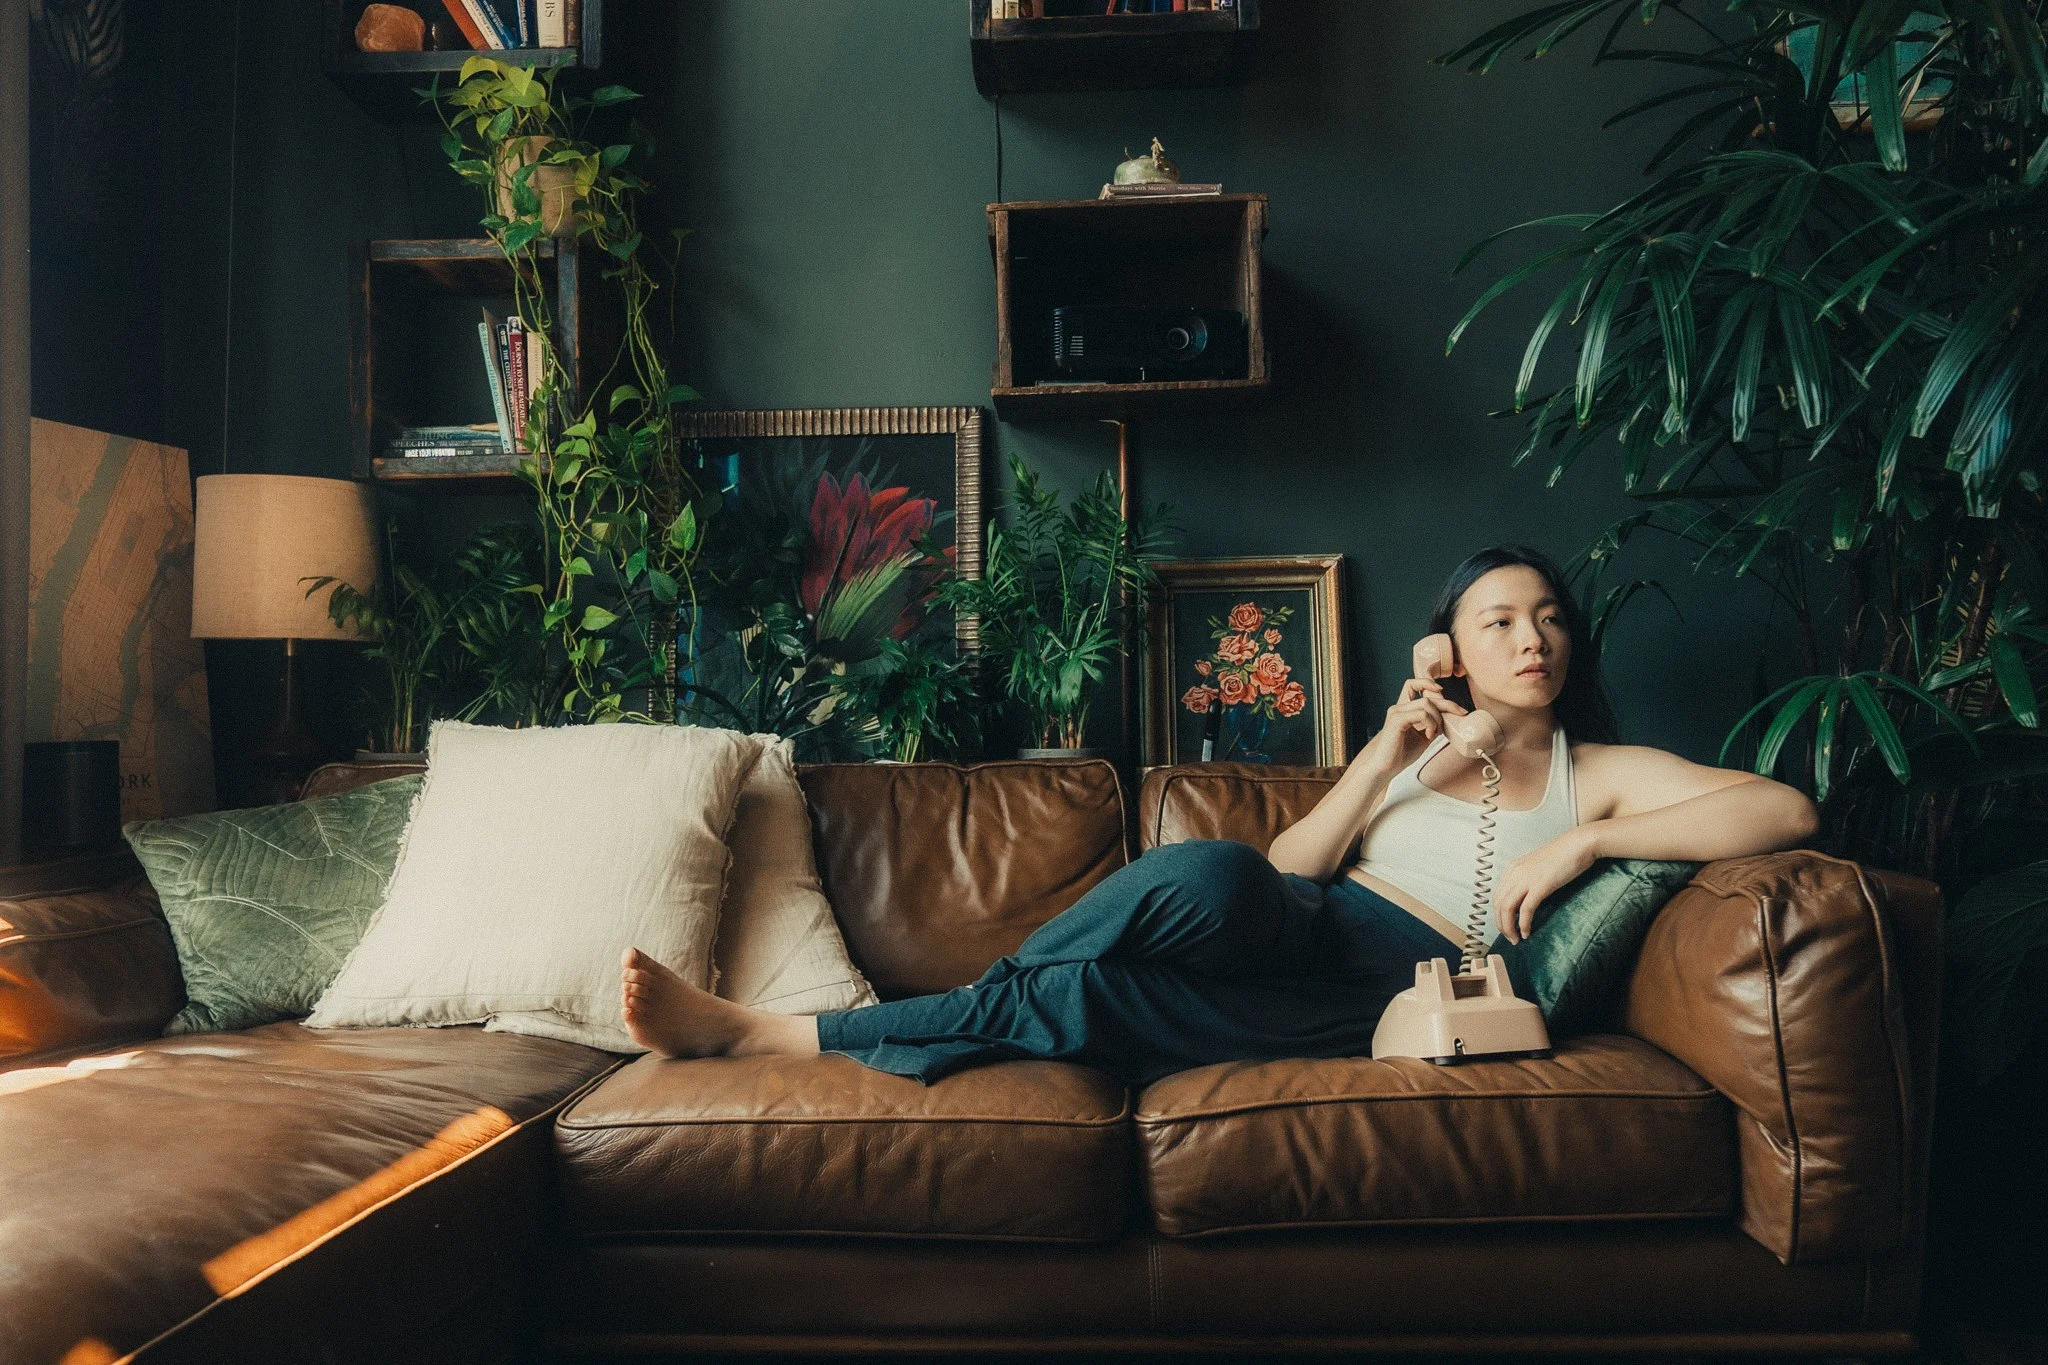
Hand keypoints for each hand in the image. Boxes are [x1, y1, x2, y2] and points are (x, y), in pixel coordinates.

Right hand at [1359, 674, 1468, 776]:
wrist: (1385, 768)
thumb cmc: (1401, 754)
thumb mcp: (1423, 737)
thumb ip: (1433, 725)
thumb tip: (1450, 720)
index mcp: (1402, 709)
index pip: (1412, 685)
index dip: (1428, 683)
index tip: (1442, 692)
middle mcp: (1398, 708)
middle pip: (1428, 696)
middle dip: (1448, 704)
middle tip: (1461, 713)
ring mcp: (1396, 712)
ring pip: (1426, 703)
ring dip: (1438, 718)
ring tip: (1436, 733)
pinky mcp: (1397, 720)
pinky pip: (1422, 714)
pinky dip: (1431, 723)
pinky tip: (1429, 735)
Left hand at [1493, 827, 1597, 943]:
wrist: (1578, 845)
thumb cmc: (1563, 856)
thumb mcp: (1537, 867)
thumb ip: (1527, 880)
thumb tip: (1525, 900)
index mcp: (1513, 868)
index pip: (1497, 896)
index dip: (1498, 915)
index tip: (1506, 927)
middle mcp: (1515, 873)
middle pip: (1498, 905)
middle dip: (1501, 925)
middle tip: (1510, 938)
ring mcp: (1526, 879)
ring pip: (1507, 909)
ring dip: (1509, 928)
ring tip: (1516, 939)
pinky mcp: (1540, 886)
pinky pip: (1525, 910)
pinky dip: (1523, 924)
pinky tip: (1527, 933)